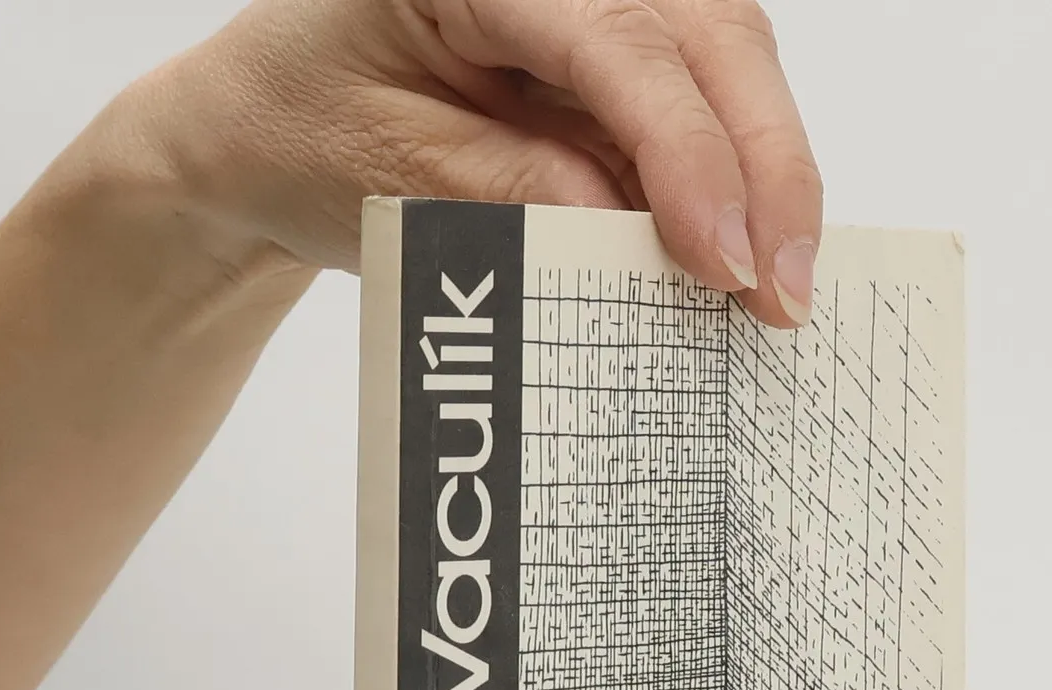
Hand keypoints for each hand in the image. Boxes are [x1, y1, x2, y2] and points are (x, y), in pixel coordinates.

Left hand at [114, 0, 822, 324]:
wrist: (265, 121)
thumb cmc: (302, 131)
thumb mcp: (390, 174)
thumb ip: (514, 196)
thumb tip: (638, 246)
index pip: (622, 41)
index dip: (691, 154)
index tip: (727, 263)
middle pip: (710, 32)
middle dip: (766, 166)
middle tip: (786, 295)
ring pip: (727, 60)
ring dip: (764, 176)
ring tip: (775, 292)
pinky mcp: (615, 50)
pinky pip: (700, 101)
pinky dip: (730, 181)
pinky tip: (744, 256)